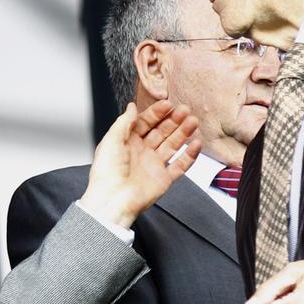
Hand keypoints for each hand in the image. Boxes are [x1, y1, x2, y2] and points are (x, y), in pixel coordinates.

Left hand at [80, 101, 201, 227]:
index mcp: (128, 142)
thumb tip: (131, 107)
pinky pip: (180, 165)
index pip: (146, 123)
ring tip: (193, 122)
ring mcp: (154, 165)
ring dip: (183, 133)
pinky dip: (190, 155)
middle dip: (174, 120)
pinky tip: (196, 144)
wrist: (113, 199)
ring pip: (173, 145)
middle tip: (185, 110)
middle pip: (162, 132)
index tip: (168, 104)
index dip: (157, 113)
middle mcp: (142, 152)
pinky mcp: (164, 179)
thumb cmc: (107, 172)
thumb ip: (124, 122)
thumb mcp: (111, 140)